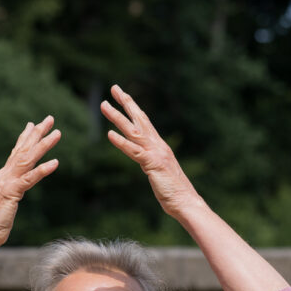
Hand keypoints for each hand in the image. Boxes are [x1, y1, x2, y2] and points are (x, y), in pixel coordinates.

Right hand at [0, 116, 60, 245]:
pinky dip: (43, 170)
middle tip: (49, 119)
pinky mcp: (12, 193)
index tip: (33, 124)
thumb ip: (10, 192)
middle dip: (37, 133)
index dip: (25, 137)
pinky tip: (55, 162)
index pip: (15, 152)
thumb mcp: (4, 202)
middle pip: (23, 150)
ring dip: (43, 145)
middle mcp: (4, 175)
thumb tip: (15, 189)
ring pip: (28, 159)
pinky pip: (30, 179)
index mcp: (2, 176)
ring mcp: (7, 182)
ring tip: (57, 133)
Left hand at [101, 85, 200, 217]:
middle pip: (139, 119)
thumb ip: (152, 163)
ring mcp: (155, 153)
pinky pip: (134, 151)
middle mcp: (158, 145)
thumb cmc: (174, 192)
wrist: (186, 202)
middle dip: (126, 102)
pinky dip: (121, 142)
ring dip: (117, 117)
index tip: (124, 95)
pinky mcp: (152, 164)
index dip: (134, 108)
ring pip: (133, 131)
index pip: (145, 122)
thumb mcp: (160, 173)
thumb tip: (146, 161)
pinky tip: (109, 134)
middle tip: (114, 87)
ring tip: (104, 105)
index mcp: (159, 146)